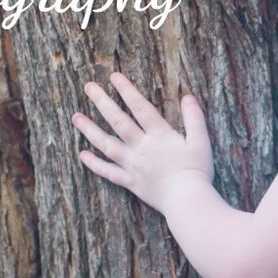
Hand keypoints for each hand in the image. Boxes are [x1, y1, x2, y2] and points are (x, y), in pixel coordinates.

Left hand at [72, 72, 213, 213]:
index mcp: (159, 135)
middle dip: (102, 102)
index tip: (114, 77)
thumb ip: (194, 118)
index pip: (140, 107)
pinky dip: (94, 164)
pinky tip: (82, 155)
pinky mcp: (130, 181)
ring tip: (76, 117)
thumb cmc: (197, 171)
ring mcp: (132, 164)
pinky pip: (108, 172)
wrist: (187, 201)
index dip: (127, 90)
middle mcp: (141, 147)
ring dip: (90, 129)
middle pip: (118, 121)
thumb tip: (188, 96)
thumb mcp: (201, 141)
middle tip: (88, 87)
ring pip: (106, 144)